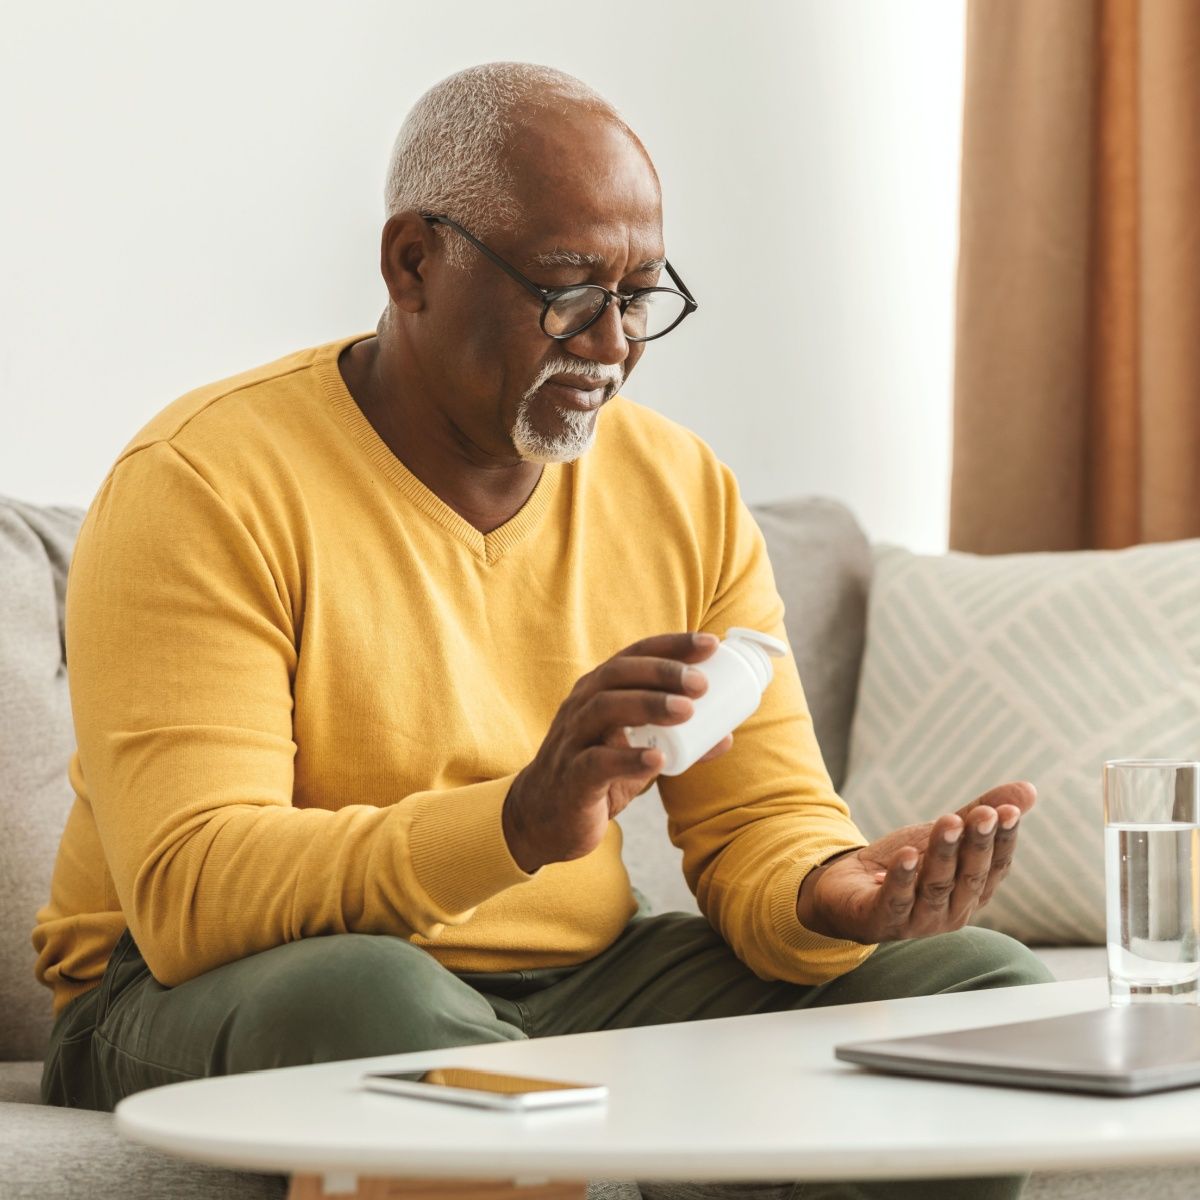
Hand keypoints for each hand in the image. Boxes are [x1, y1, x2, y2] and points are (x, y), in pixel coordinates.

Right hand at [503, 631, 734, 872]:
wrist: (542, 817)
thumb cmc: (593, 774)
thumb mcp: (636, 752)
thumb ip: (676, 742)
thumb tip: (726, 737)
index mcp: (598, 691)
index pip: (635, 655)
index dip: (672, 645)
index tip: (710, 644)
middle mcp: (581, 706)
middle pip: (618, 674)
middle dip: (662, 672)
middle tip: (702, 683)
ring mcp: (572, 740)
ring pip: (604, 709)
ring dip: (648, 704)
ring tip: (687, 710)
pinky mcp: (571, 778)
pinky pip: (595, 763)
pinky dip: (627, 758)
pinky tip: (656, 757)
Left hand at [794, 782, 1035, 943]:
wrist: (845, 889)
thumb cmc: (904, 864)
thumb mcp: (943, 835)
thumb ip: (980, 815)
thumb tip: (1030, 789)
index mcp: (971, 892)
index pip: (996, 866)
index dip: (1004, 839)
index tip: (1010, 810)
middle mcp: (952, 911)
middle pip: (969, 877)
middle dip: (977, 844)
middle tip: (985, 814)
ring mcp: (918, 921)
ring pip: (936, 886)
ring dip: (943, 853)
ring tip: (948, 822)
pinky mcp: (882, 920)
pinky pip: (896, 900)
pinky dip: (903, 877)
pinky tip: (907, 853)